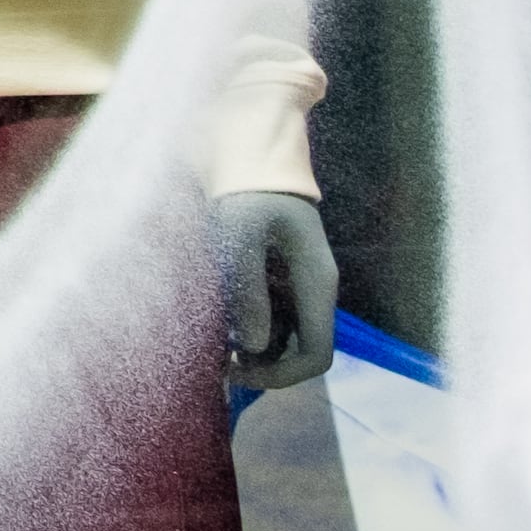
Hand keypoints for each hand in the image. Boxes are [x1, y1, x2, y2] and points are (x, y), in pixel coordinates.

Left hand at [217, 188, 337, 391]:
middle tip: (218, 363)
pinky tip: (217, 323)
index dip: (282, 376)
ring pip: (286, 338)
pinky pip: (273, 317)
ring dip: (255, 349)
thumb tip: (252, 346)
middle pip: (303, 352)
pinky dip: (250, 327)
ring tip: (212, 344)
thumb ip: (248, 291)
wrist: (251, 155)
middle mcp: (315, 290)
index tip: (236, 372)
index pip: (318, 354)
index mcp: (317, 283)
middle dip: (265, 366)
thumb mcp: (241, 237)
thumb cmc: (246, 192)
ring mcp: (299, 285)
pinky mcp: (281, 277)